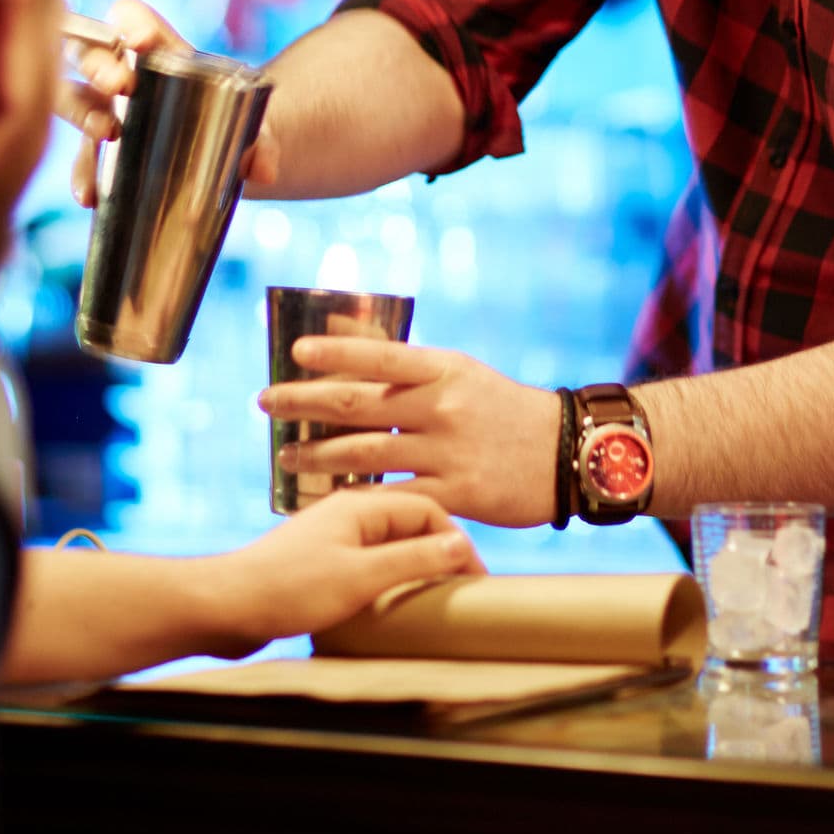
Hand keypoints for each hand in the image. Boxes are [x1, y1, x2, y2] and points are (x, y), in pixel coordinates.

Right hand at [55, 0, 281, 205]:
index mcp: (157, 49)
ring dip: (82, 112)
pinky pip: (81, 156)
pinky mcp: (100, 150)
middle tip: (121, 86)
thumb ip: (261, 141)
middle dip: (99, 64)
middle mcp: (122, 72)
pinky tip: (89, 194)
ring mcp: (104, 109)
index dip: (130, 22)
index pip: (129, 16)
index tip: (142, 42)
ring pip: (73, 97)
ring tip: (104, 135)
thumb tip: (264, 169)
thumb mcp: (249, 123)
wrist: (223, 151)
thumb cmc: (231, 118)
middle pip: (91, 53)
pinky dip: (83, 173)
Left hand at [203, 489, 481, 652]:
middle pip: (410, 526)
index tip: (474, 579)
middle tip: (460, 592)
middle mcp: (348, 516)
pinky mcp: (319, 567)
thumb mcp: (361, 576)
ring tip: (432, 602)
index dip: (457, 542)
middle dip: (440, 554)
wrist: (223, 607)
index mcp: (360, 505)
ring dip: (414, 571)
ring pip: (390, 549)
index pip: (428, 509)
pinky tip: (391, 610)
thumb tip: (462, 546)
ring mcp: (332, 541)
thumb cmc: (288, 588)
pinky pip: (368, 568)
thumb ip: (413, 559)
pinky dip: (388, 584)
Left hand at [258, 338, 562, 528]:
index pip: (379, 356)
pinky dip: (357, 497)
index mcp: (444, 369)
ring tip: (285, 453)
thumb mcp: (462, 373)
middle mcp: (442, 406)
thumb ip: (409, 366)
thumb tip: (345, 336)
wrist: (567, 453)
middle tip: (265, 401)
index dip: (334, 353)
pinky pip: (395, 496)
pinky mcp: (457, 493)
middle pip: (358, 404)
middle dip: (304, 402)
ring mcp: (448, 451)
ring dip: (317, 453)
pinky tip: (329, 497)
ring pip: (365, 453)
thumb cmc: (504, 410)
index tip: (294, 353)